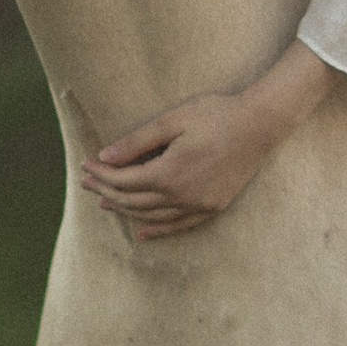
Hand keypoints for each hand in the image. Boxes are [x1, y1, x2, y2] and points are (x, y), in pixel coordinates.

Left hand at [79, 45, 332, 239]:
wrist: (261, 124)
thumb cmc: (217, 114)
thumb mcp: (173, 120)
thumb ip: (137, 141)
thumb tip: (105, 157)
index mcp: (169, 172)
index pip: (123, 181)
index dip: (100, 174)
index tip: (85, 164)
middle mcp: (182, 195)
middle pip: (133, 201)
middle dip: (106, 191)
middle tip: (86, 182)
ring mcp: (199, 204)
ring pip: (152, 216)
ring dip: (126, 211)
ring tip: (105, 203)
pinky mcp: (213, 206)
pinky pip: (179, 225)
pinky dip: (158, 229)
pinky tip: (142, 231)